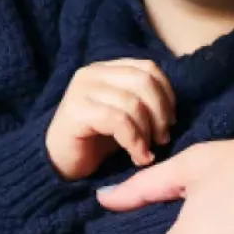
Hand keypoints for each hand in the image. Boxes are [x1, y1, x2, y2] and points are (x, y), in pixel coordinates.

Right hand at [46, 58, 174, 178]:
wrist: (59, 165)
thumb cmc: (95, 142)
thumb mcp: (124, 116)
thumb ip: (143, 103)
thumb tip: (173, 111)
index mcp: (105, 69)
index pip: (148, 68)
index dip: (167, 94)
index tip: (170, 121)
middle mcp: (91, 73)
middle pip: (143, 81)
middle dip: (160, 113)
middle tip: (162, 139)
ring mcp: (81, 90)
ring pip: (133, 103)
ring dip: (148, 132)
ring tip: (147, 152)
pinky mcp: (76, 111)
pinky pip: (118, 121)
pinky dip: (135, 142)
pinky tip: (137, 157)